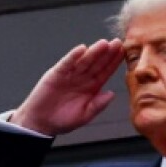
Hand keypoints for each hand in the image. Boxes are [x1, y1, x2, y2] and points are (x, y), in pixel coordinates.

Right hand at [7, 40, 124, 135]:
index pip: (105, 72)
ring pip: (83, 61)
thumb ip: (98, 105)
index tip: (123, 53)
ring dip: (93, 52)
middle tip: (117, 43)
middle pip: (96, 63)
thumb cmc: (63, 120)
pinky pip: (66, 64)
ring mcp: (69, 75)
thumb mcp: (85, 116)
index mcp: (91, 87)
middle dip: (107, 53)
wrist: (42, 123)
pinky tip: (81, 49)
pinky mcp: (56, 74)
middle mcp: (82, 78)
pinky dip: (73, 57)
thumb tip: (111, 94)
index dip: (114, 63)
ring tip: (103, 43)